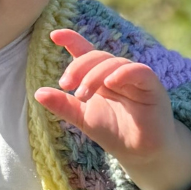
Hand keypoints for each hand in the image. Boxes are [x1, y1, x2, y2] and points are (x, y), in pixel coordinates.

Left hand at [33, 29, 190, 189]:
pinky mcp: (152, 87)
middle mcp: (117, 73)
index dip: (72, 40)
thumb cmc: (114, 132)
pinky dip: (123, 73)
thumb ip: (64, 105)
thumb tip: (38, 93)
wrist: (140, 154)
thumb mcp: (83, 118)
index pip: (86, 52)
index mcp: (100, 77)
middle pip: (97, 56)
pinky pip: (139, 72)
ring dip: (95, 75)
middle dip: (79, 67)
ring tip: (82, 95)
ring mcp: (136, 78)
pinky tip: (110, 83)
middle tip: (66, 85)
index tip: (54, 35)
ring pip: (115, 62)